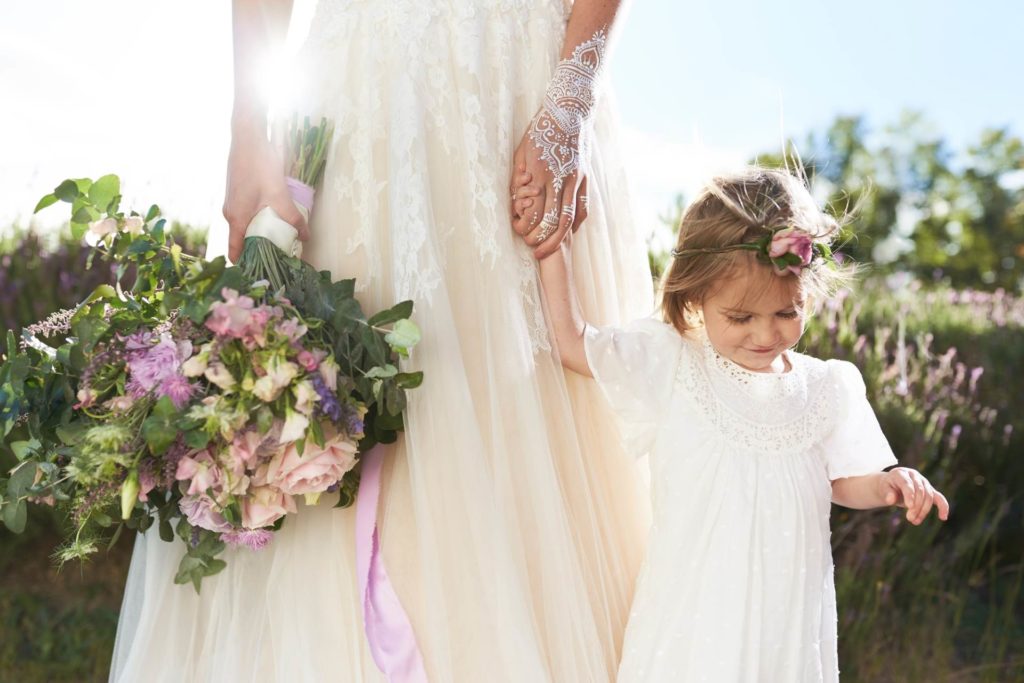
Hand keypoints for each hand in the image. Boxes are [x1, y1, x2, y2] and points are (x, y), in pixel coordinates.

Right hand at [223, 119, 308, 262]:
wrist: (247, 137)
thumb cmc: (259, 165)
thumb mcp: (280, 195)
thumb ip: (293, 218)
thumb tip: (306, 237)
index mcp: (235, 218)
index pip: (235, 251)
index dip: (246, 264)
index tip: (260, 272)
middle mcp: (230, 213)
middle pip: (242, 240)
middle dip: (258, 250)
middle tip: (277, 258)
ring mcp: (232, 202)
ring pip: (245, 226)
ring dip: (259, 234)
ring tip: (279, 241)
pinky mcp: (237, 193)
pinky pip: (246, 214)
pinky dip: (258, 220)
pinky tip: (273, 219)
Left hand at [509, 130, 588, 258]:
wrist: (569, 111)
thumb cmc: (541, 130)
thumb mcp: (522, 151)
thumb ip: (519, 176)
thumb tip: (515, 199)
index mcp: (541, 171)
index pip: (535, 210)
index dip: (527, 227)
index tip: (519, 233)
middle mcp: (560, 178)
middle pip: (553, 220)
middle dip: (542, 239)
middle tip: (533, 250)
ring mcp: (575, 179)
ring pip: (569, 218)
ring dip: (558, 238)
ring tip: (548, 249)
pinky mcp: (584, 178)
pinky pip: (582, 208)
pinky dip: (574, 225)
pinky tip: (567, 233)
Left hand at [878, 467, 949, 524]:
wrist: (892, 484)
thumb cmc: (887, 487)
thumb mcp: (883, 488)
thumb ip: (887, 493)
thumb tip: (890, 500)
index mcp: (901, 473)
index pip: (908, 484)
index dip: (910, 495)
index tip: (909, 507)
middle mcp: (914, 476)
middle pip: (920, 491)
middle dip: (916, 506)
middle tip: (910, 519)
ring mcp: (924, 482)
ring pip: (929, 496)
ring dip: (923, 510)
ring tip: (914, 521)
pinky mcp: (930, 490)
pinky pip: (939, 498)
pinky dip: (943, 507)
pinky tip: (943, 517)